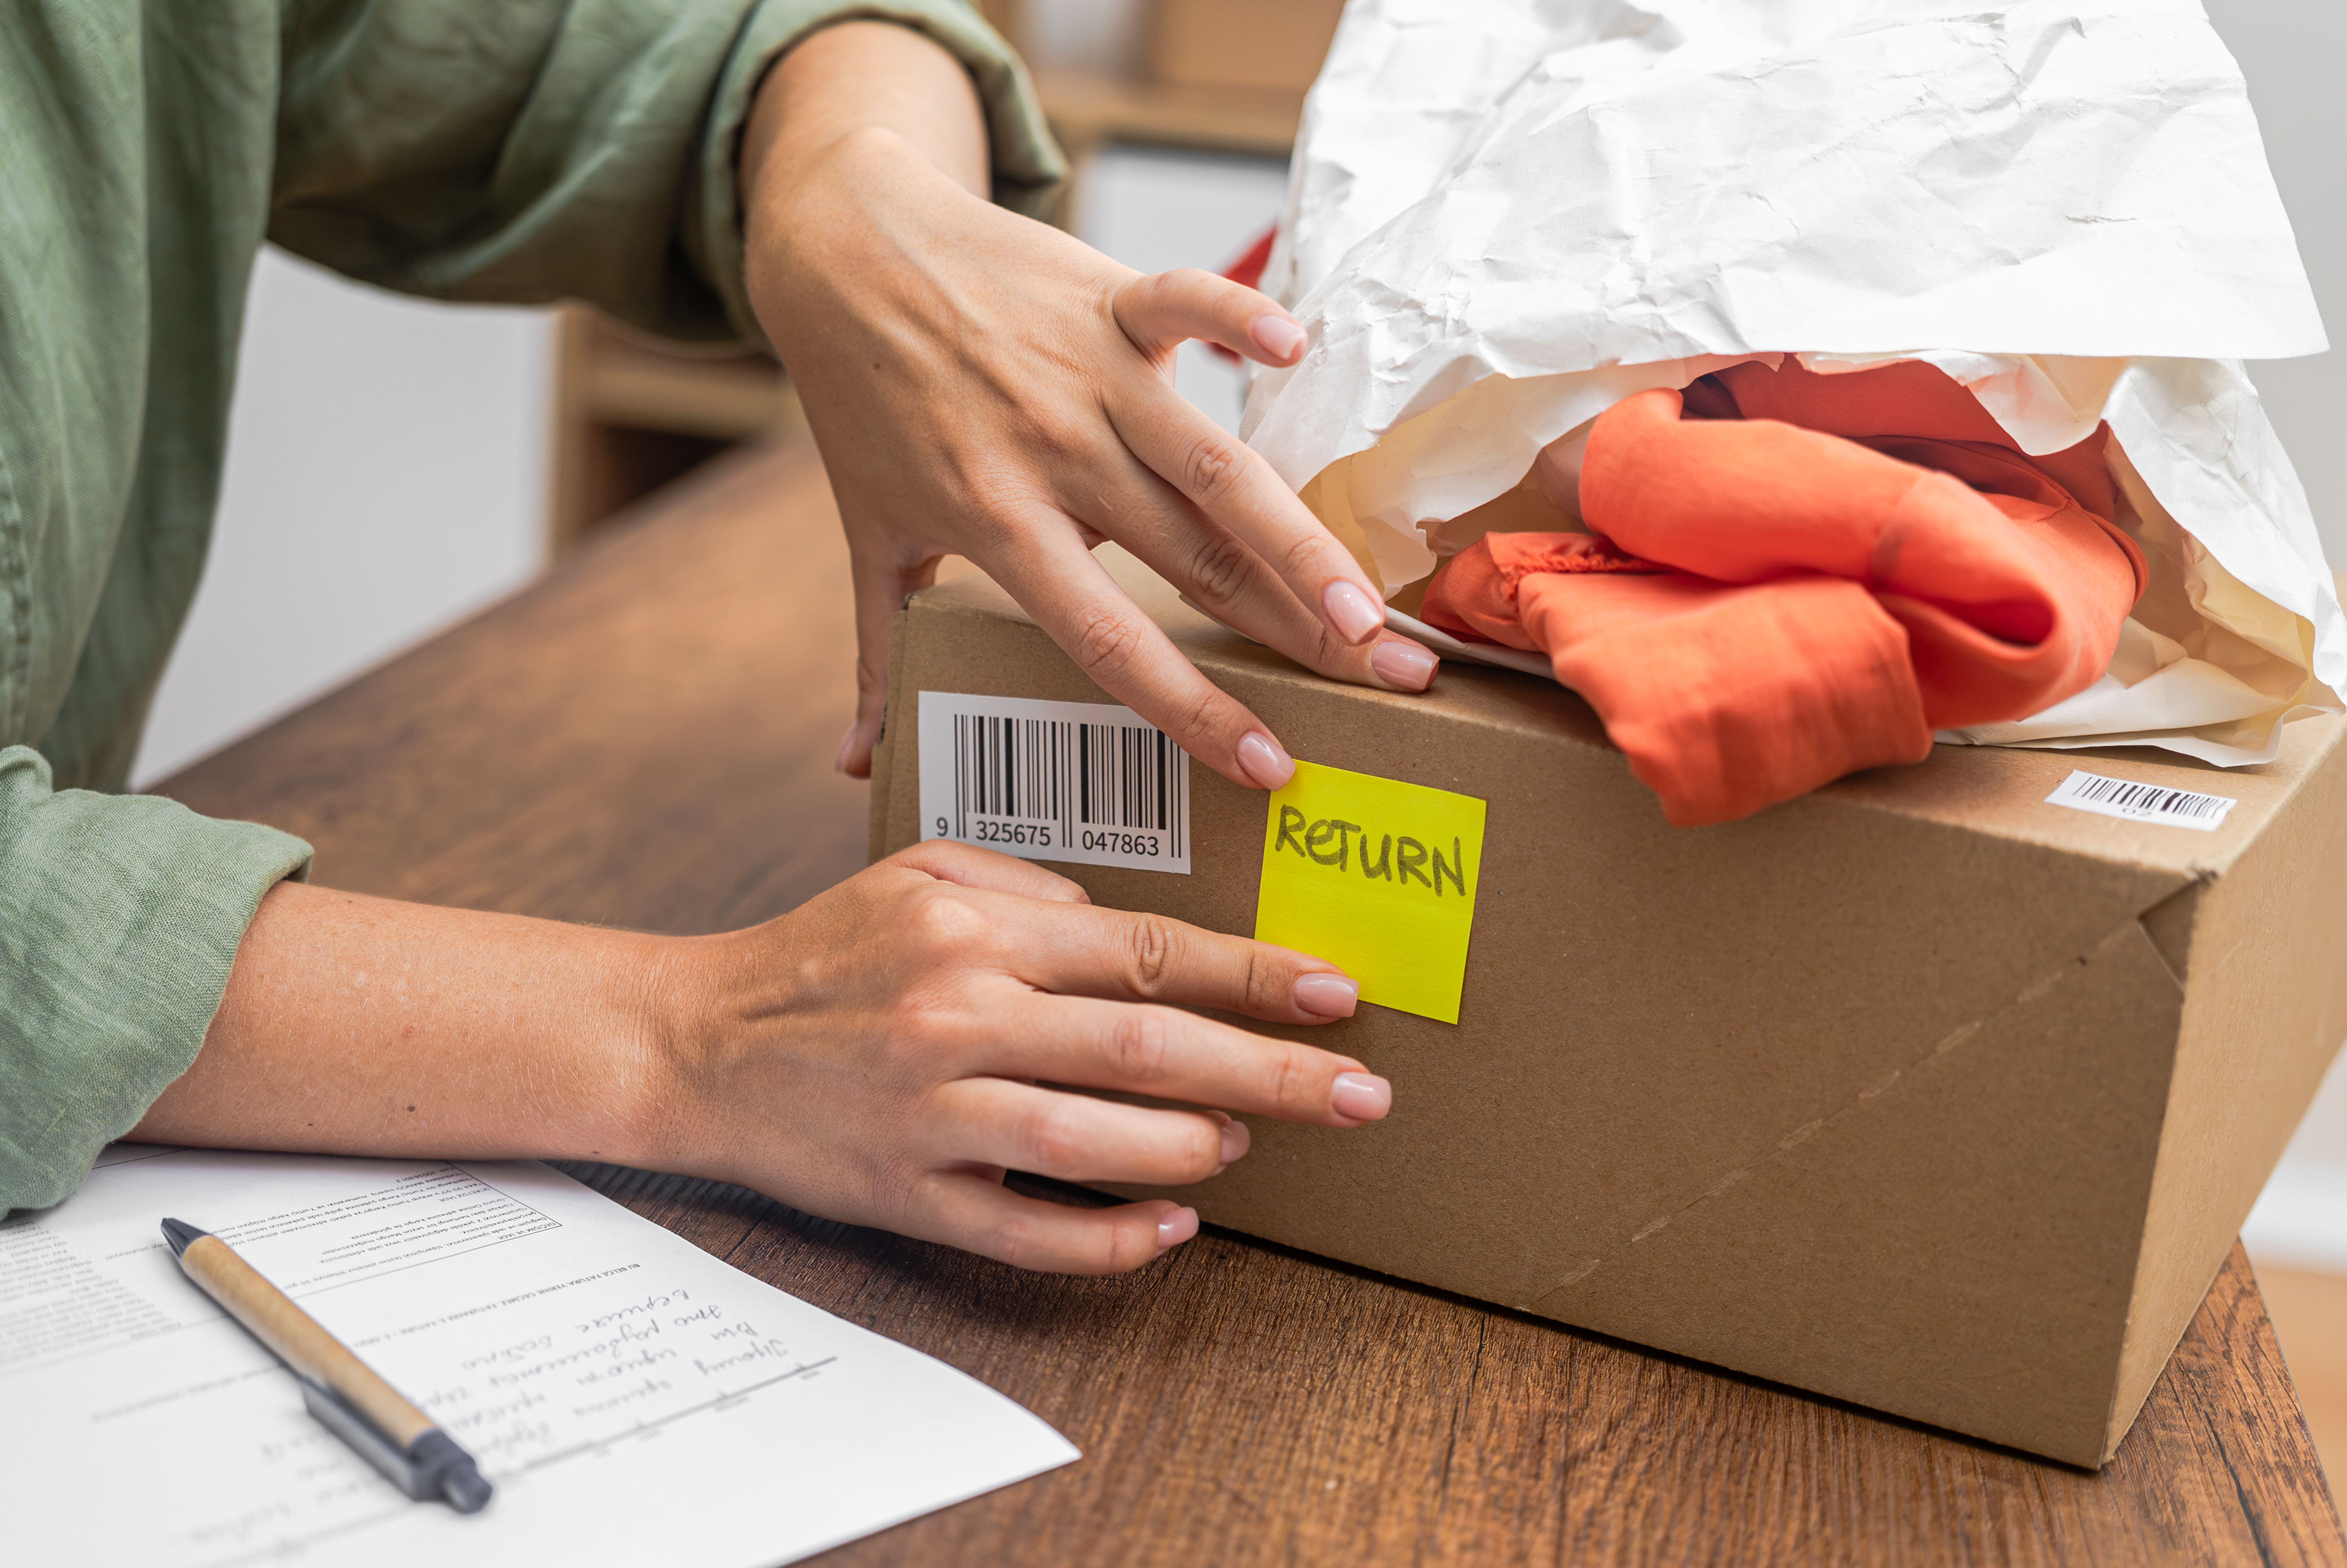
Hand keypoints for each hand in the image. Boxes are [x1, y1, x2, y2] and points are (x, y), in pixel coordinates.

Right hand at [659, 842, 1389, 1272]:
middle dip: (1268, 1070)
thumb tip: (1130, 928)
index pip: (1140, 950)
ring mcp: (928, 1115)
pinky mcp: (903, 1194)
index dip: (1249, 974)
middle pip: (1142, 1046)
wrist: (695, 1042)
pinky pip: (1025, 1231)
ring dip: (1192, 1147)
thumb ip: (1030, 884)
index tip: (1333, 992)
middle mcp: (955, 1017)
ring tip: (1252, 1144)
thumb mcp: (916, 871)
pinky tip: (1175, 1227)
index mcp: (969, 930)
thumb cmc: (820, 953)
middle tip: (1360, 1091)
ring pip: (1091, 1141)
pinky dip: (1109, 1236)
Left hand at [739, 24, 1440, 789]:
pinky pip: (1182, 304)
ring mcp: (1085, 373)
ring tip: (1371, 605)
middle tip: (1384, 685)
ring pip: (1214, 464)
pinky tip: (1299, 347)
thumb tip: (858, 766)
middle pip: (1194, 559)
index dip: (1190, 707)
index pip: (1107, 638)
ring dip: (1299, 534)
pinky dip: (1236, 317)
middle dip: (1295, 633)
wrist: (841, 254)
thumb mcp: (869, 533)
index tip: (1266, 764)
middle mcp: (1052, 454)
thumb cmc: (864, 406)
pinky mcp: (1106, 298)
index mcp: (996, 522)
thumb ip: (877, 653)